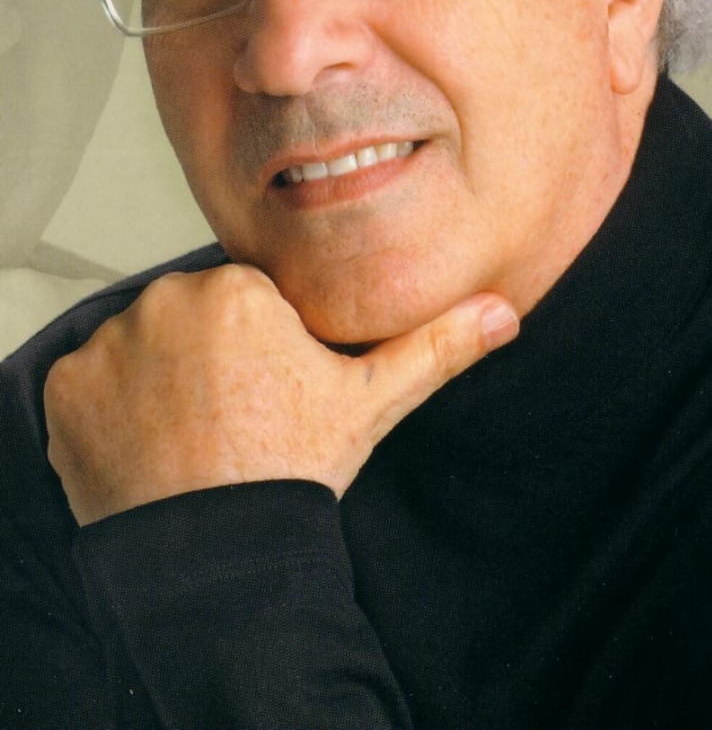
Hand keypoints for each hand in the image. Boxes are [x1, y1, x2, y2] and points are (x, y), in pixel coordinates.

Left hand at [44, 264, 517, 524]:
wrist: (221, 562)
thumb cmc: (290, 472)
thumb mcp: (370, 403)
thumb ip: (434, 348)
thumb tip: (504, 312)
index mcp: (235, 290)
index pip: (243, 301)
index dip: (259, 347)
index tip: (264, 392)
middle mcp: (162, 302)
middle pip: (188, 317)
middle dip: (207, 355)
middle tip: (232, 416)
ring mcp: (106, 347)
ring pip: (141, 345)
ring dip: (158, 378)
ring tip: (193, 433)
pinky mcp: (66, 389)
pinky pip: (91, 381)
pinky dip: (111, 408)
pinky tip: (150, 445)